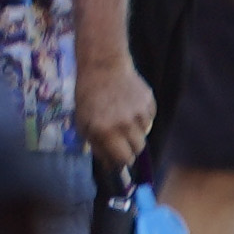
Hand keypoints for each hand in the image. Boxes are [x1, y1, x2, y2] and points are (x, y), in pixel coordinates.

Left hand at [75, 55, 154, 171]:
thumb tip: (110, 167)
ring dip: (135, 131)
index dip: (121, 160)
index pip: (123, 159)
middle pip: (137, 150)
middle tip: (120, 136)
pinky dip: (142, 117)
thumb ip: (96, 146)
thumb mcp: (83, 123)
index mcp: (104, 130)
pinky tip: (129, 104)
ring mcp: (138, 112)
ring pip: (145, 134)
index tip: (118, 157)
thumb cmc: (89, 96)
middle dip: (129, 147)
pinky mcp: (149, 102)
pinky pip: (149, 119)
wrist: (103, 66)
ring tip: (122, 115)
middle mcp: (123, 123)